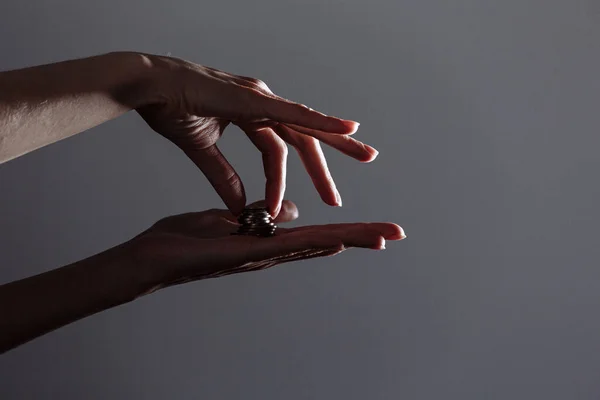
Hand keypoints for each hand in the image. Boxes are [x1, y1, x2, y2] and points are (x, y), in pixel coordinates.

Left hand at [129, 200, 405, 290]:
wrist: (152, 258)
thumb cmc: (185, 240)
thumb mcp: (228, 222)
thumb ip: (259, 215)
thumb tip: (285, 209)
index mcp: (267, 238)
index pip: (313, 232)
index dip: (345, 229)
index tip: (372, 229)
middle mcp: (270, 248)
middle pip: (323, 239)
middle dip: (360, 235)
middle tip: (394, 234)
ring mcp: (259, 254)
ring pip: (311, 243)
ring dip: (348, 239)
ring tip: (381, 237)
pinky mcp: (244, 254)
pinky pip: (281, 246)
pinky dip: (310, 242)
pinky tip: (334, 239)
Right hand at [136, 54, 378, 216]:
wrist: (148, 88)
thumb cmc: (172, 109)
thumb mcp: (204, 151)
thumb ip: (224, 176)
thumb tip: (240, 203)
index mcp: (252, 115)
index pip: (282, 149)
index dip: (286, 179)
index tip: (287, 208)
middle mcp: (263, 104)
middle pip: (304, 138)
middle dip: (325, 166)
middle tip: (341, 194)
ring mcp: (260, 98)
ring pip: (306, 127)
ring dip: (336, 143)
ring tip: (365, 156)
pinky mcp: (254, 98)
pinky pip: (294, 113)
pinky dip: (321, 121)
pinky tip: (347, 127)